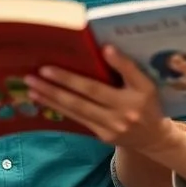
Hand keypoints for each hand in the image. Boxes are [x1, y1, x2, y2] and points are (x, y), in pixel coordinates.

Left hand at [24, 46, 175, 152]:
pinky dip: (59, 107)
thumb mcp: (146, 85)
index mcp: (141, 93)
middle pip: (91, 92)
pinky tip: (43, 98)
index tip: (104, 48)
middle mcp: (127, 111)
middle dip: (63, 80)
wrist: (153, 139)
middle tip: (41, 70)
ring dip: (52, 96)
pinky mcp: (102, 135)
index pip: (129, 73)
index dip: (118, 62)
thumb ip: (128, 68)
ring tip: (32, 85)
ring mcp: (113, 126)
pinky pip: (77, 118)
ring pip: (78, 108)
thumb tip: (106, 48)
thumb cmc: (147, 104)